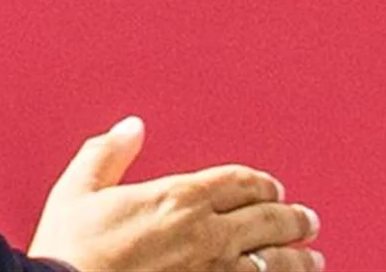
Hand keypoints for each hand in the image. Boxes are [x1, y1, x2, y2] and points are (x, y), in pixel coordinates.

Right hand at [28, 118, 321, 271]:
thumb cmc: (70, 249)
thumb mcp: (79, 188)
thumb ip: (109, 152)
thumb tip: (131, 127)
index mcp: (178, 198)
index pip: (238, 183)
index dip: (261, 183)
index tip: (274, 187)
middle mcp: (207, 235)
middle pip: (268, 220)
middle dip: (293, 218)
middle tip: (308, 220)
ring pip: (275, 263)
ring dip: (299, 258)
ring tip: (314, 258)